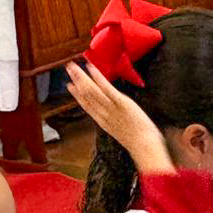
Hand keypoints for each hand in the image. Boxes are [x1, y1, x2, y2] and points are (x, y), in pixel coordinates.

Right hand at [65, 60, 173, 174]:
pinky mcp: (121, 102)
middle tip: (69, 69)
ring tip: (73, 66)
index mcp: (103, 122)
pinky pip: (106, 88)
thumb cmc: (138, 142)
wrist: (144, 146)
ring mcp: (111, 108)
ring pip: (92, 90)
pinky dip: (97, 77)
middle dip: (77, 81)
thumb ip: (117, 124)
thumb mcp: (123, 133)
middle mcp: (103, 113)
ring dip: (82, 76)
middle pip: (86, 95)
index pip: (87, 106)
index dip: (77, 95)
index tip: (70, 86)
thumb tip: (118, 119)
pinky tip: (90, 68)